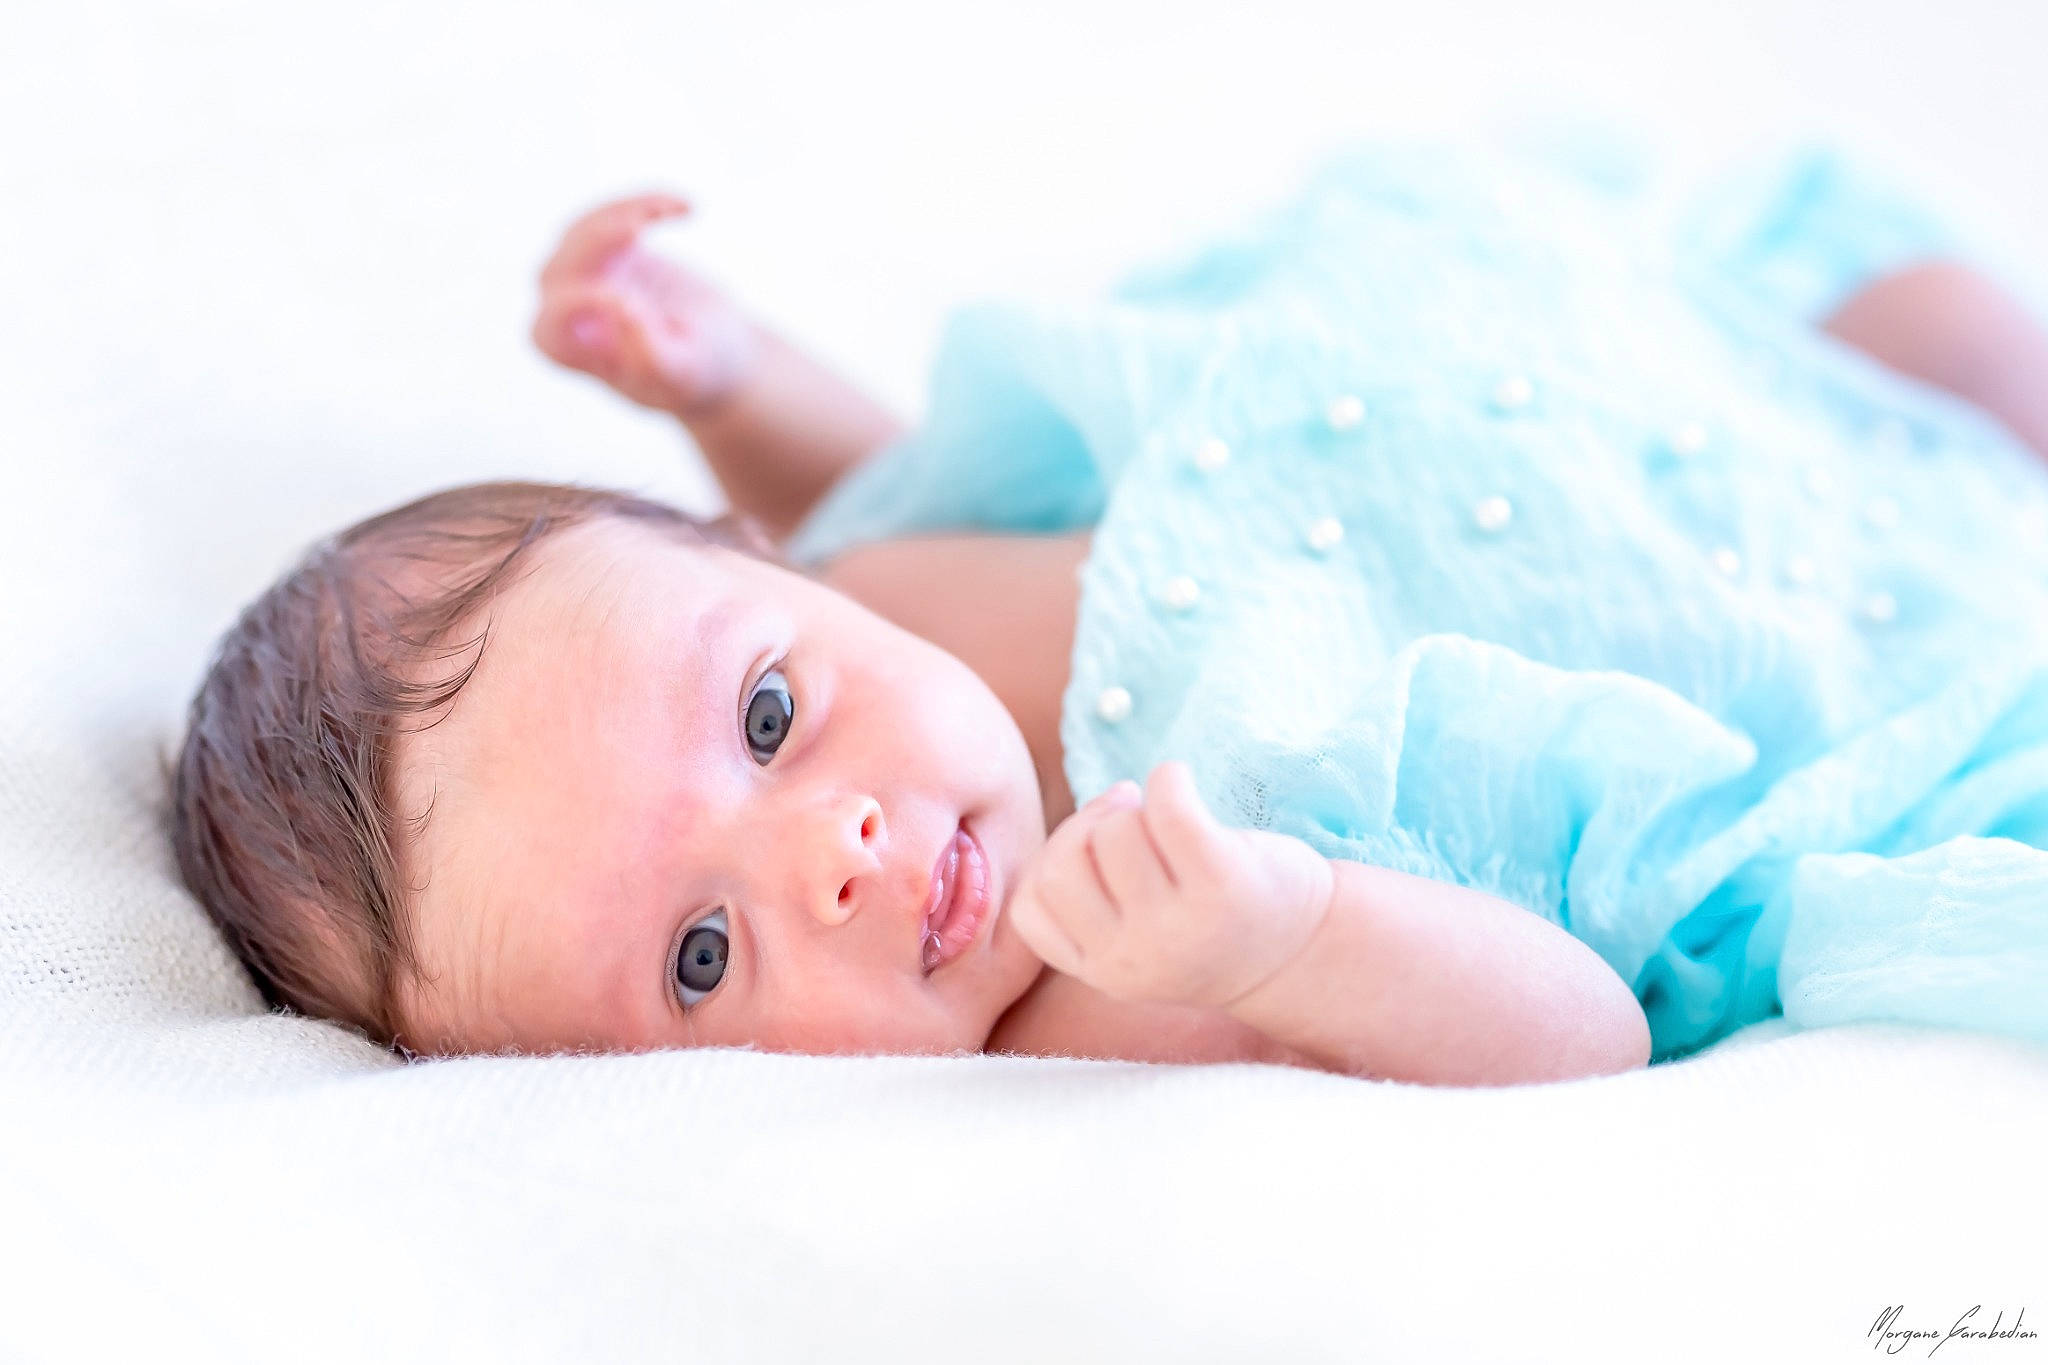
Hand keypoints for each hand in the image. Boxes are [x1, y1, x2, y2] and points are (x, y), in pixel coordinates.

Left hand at [531, 192, 759, 418]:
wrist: (719, 352)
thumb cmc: (697, 373)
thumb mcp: (682, 372)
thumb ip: (651, 356)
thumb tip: (621, 311)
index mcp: (572, 351)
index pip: (551, 324)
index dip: (578, 307)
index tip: (631, 302)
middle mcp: (568, 311)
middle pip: (558, 269)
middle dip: (593, 244)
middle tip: (637, 229)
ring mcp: (586, 275)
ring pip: (581, 231)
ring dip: (621, 213)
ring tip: (671, 210)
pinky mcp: (611, 248)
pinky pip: (612, 214)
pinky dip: (646, 204)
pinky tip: (685, 208)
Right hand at [1006, 761, 1336, 1009]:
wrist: (1306, 950)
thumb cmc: (1206, 923)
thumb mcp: (1133, 935)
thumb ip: (1090, 895)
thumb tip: (1099, 811)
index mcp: (1104, 971)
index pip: (1029, 908)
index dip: (1052, 861)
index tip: (1095, 848)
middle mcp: (1134, 959)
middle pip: (1061, 864)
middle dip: (1087, 828)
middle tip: (1129, 822)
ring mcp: (1178, 927)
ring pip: (1112, 833)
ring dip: (1136, 809)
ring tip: (1169, 822)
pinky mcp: (1223, 885)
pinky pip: (1167, 806)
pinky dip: (1168, 778)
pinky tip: (1181, 784)